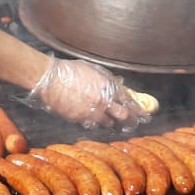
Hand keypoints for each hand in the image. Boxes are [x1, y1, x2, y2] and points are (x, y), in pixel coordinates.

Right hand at [27, 57, 148, 129]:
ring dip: (110, 122)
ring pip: (109, 123)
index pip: (129, 100)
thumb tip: (118, 83)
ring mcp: (93, 111)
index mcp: (108, 85)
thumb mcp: (92, 69)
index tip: (144, 115)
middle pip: (125, 116)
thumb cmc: (68, 71)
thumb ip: (107, 78)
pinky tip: (92, 119)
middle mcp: (104, 100)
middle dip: (130, 120)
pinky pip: (93, 125)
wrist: (49, 79)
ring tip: (108, 119)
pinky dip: (94, 123)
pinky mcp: (81, 119)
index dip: (138, 109)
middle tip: (132, 123)